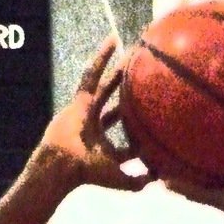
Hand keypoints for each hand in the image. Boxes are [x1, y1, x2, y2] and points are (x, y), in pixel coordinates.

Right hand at [36, 36, 152, 192]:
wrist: (64, 164)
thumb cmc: (89, 173)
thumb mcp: (119, 179)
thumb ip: (138, 181)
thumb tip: (159, 177)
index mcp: (104, 144)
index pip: (125, 136)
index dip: (139, 131)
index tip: (156, 121)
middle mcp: (96, 125)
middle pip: (117, 104)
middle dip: (130, 92)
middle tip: (144, 77)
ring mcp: (86, 111)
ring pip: (105, 86)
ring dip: (117, 69)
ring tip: (130, 52)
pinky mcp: (79, 99)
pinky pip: (92, 74)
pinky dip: (102, 58)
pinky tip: (113, 41)